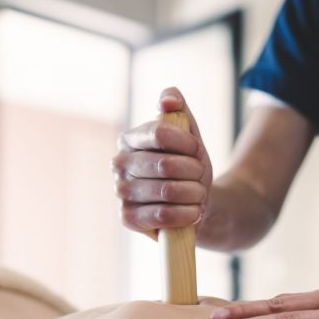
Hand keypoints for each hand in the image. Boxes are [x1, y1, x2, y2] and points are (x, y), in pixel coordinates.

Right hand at [112, 87, 212, 238]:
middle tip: (199, 178)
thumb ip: (178, 109)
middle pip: (165, 165)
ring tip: (198, 195)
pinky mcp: (127, 218)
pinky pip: (162, 215)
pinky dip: (186, 214)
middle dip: (193, 172)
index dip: (186, 143)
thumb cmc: (189, 167)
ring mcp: (120, 192)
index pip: (159, 133)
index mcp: (130, 139)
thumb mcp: (189, 135)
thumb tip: (167, 101)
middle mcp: (119, 164)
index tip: (197, 151)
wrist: (196, 204)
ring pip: (167, 191)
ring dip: (194, 194)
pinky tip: (194, 212)